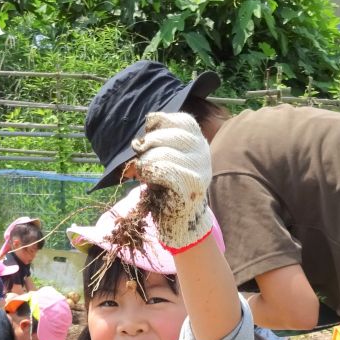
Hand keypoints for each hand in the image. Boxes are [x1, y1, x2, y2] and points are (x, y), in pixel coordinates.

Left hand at [132, 112, 212, 250]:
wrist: (179, 218)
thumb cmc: (167, 185)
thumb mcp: (164, 157)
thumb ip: (156, 144)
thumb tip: (137, 142)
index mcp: (198, 140)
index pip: (180, 120)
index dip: (158, 125)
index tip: (147, 138)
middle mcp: (203, 151)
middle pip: (168, 135)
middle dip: (147, 146)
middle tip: (141, 160)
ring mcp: (200, 168)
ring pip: (162, 153)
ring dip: (145, 163)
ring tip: (145, 173)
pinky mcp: (191, 185)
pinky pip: (163, 171)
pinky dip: (149, 173)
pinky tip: (148, 181)